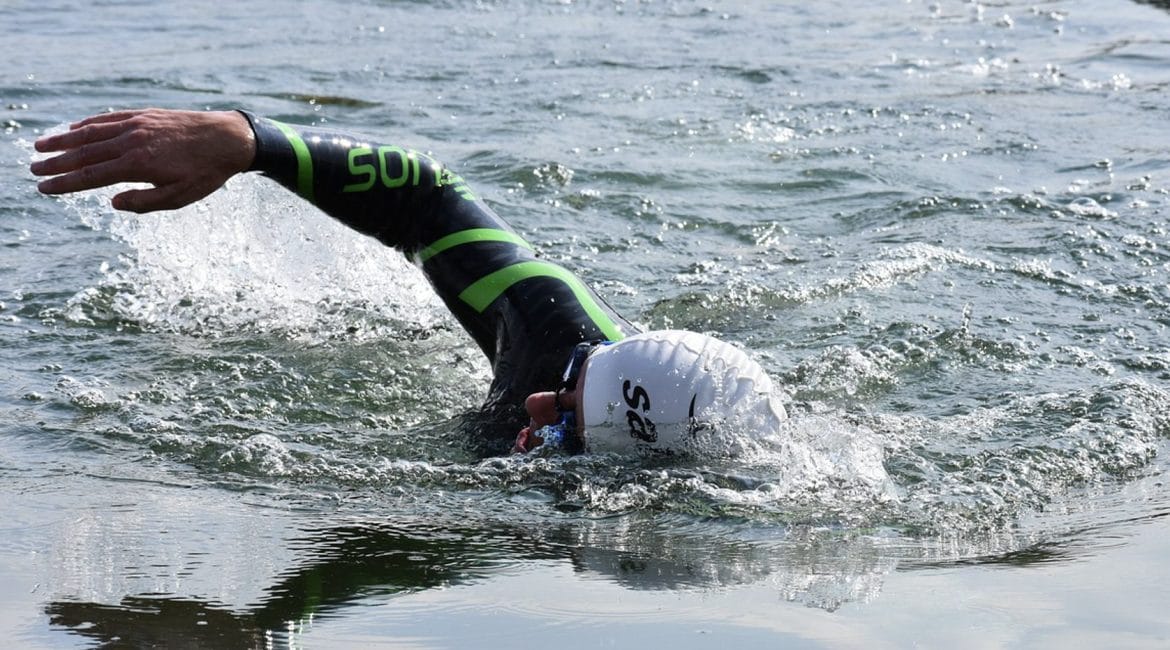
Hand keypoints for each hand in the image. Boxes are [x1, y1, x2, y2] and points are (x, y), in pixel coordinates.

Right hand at [30, 108, 255, 212]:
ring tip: (42, 146)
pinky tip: (75, 129)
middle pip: (84, 153)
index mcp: (138, 165)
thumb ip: (144, 202)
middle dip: (56, 162)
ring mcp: (137, 124)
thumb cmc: (206, 173)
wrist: (229, 138)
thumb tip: (112, 202)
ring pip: (92, 132)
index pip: (90, 176)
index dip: (64, 183)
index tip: (44, 188)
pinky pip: (109, 118)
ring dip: (64, 140)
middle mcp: (132, 141)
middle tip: (33, 168)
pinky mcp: (145, 115)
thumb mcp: (180, 197)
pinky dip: (89, 124)